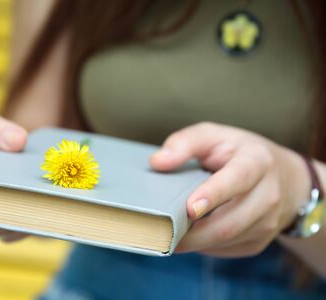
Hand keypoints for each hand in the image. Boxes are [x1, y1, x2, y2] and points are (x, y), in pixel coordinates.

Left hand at [150, 122, 310, 256]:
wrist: (285, 178)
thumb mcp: (214, 136)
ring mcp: (268, 222)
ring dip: (196, 241)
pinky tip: (190, 235)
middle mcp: (269, 194)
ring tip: (170, 235)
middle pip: (230, 222)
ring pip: (227, 240)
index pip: (237, 180)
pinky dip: (204, 245)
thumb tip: (157, 162)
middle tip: (164, 232)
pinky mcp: (260, 241)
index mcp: (257, 162)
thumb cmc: (239, 153)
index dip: (214, 195)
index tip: (189, 208)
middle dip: (194, 232)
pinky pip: (227, 249)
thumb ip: (185, 143)